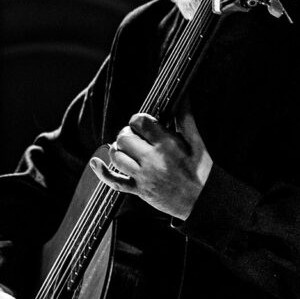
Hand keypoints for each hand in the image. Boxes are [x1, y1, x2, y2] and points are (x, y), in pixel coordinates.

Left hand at [90, 111, 212, 220]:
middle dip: (127, 133)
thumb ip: (186, 118)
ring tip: (126, 148)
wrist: (203, 200)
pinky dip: (102, 172)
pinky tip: (96, 163)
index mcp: (167, 144)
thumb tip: (183, 98)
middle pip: (125, 138)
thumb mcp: (197, 142)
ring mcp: (144, 176)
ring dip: (118, 149)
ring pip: (117, 156)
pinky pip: (114, 182)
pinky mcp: (139, 191)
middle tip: (135, 136)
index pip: (140, 122)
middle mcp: (152, 160)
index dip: (138, 120)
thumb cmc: (202, 171)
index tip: (142, 123)